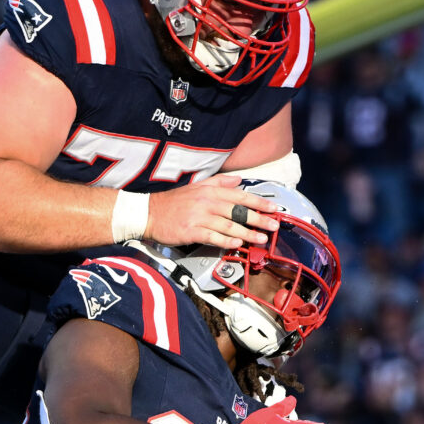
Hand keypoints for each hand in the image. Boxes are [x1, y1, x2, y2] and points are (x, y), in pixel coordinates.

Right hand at [145, 173, 280, 249]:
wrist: (149, 213)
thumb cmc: (173, 202)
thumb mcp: (197, 186)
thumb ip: (219, 182)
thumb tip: (238, 179)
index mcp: (210, 191)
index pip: (241, 195)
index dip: (259, 202)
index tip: (274, 209)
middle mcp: (207, 203)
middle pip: (238, 211)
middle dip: (259, 219)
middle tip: (274, 226)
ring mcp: (199, 217)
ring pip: (229, 226)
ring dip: (247, 233)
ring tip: (261, 239)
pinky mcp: (191, 231)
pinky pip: (213, 237)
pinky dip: (226, 241)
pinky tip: (237, 244)